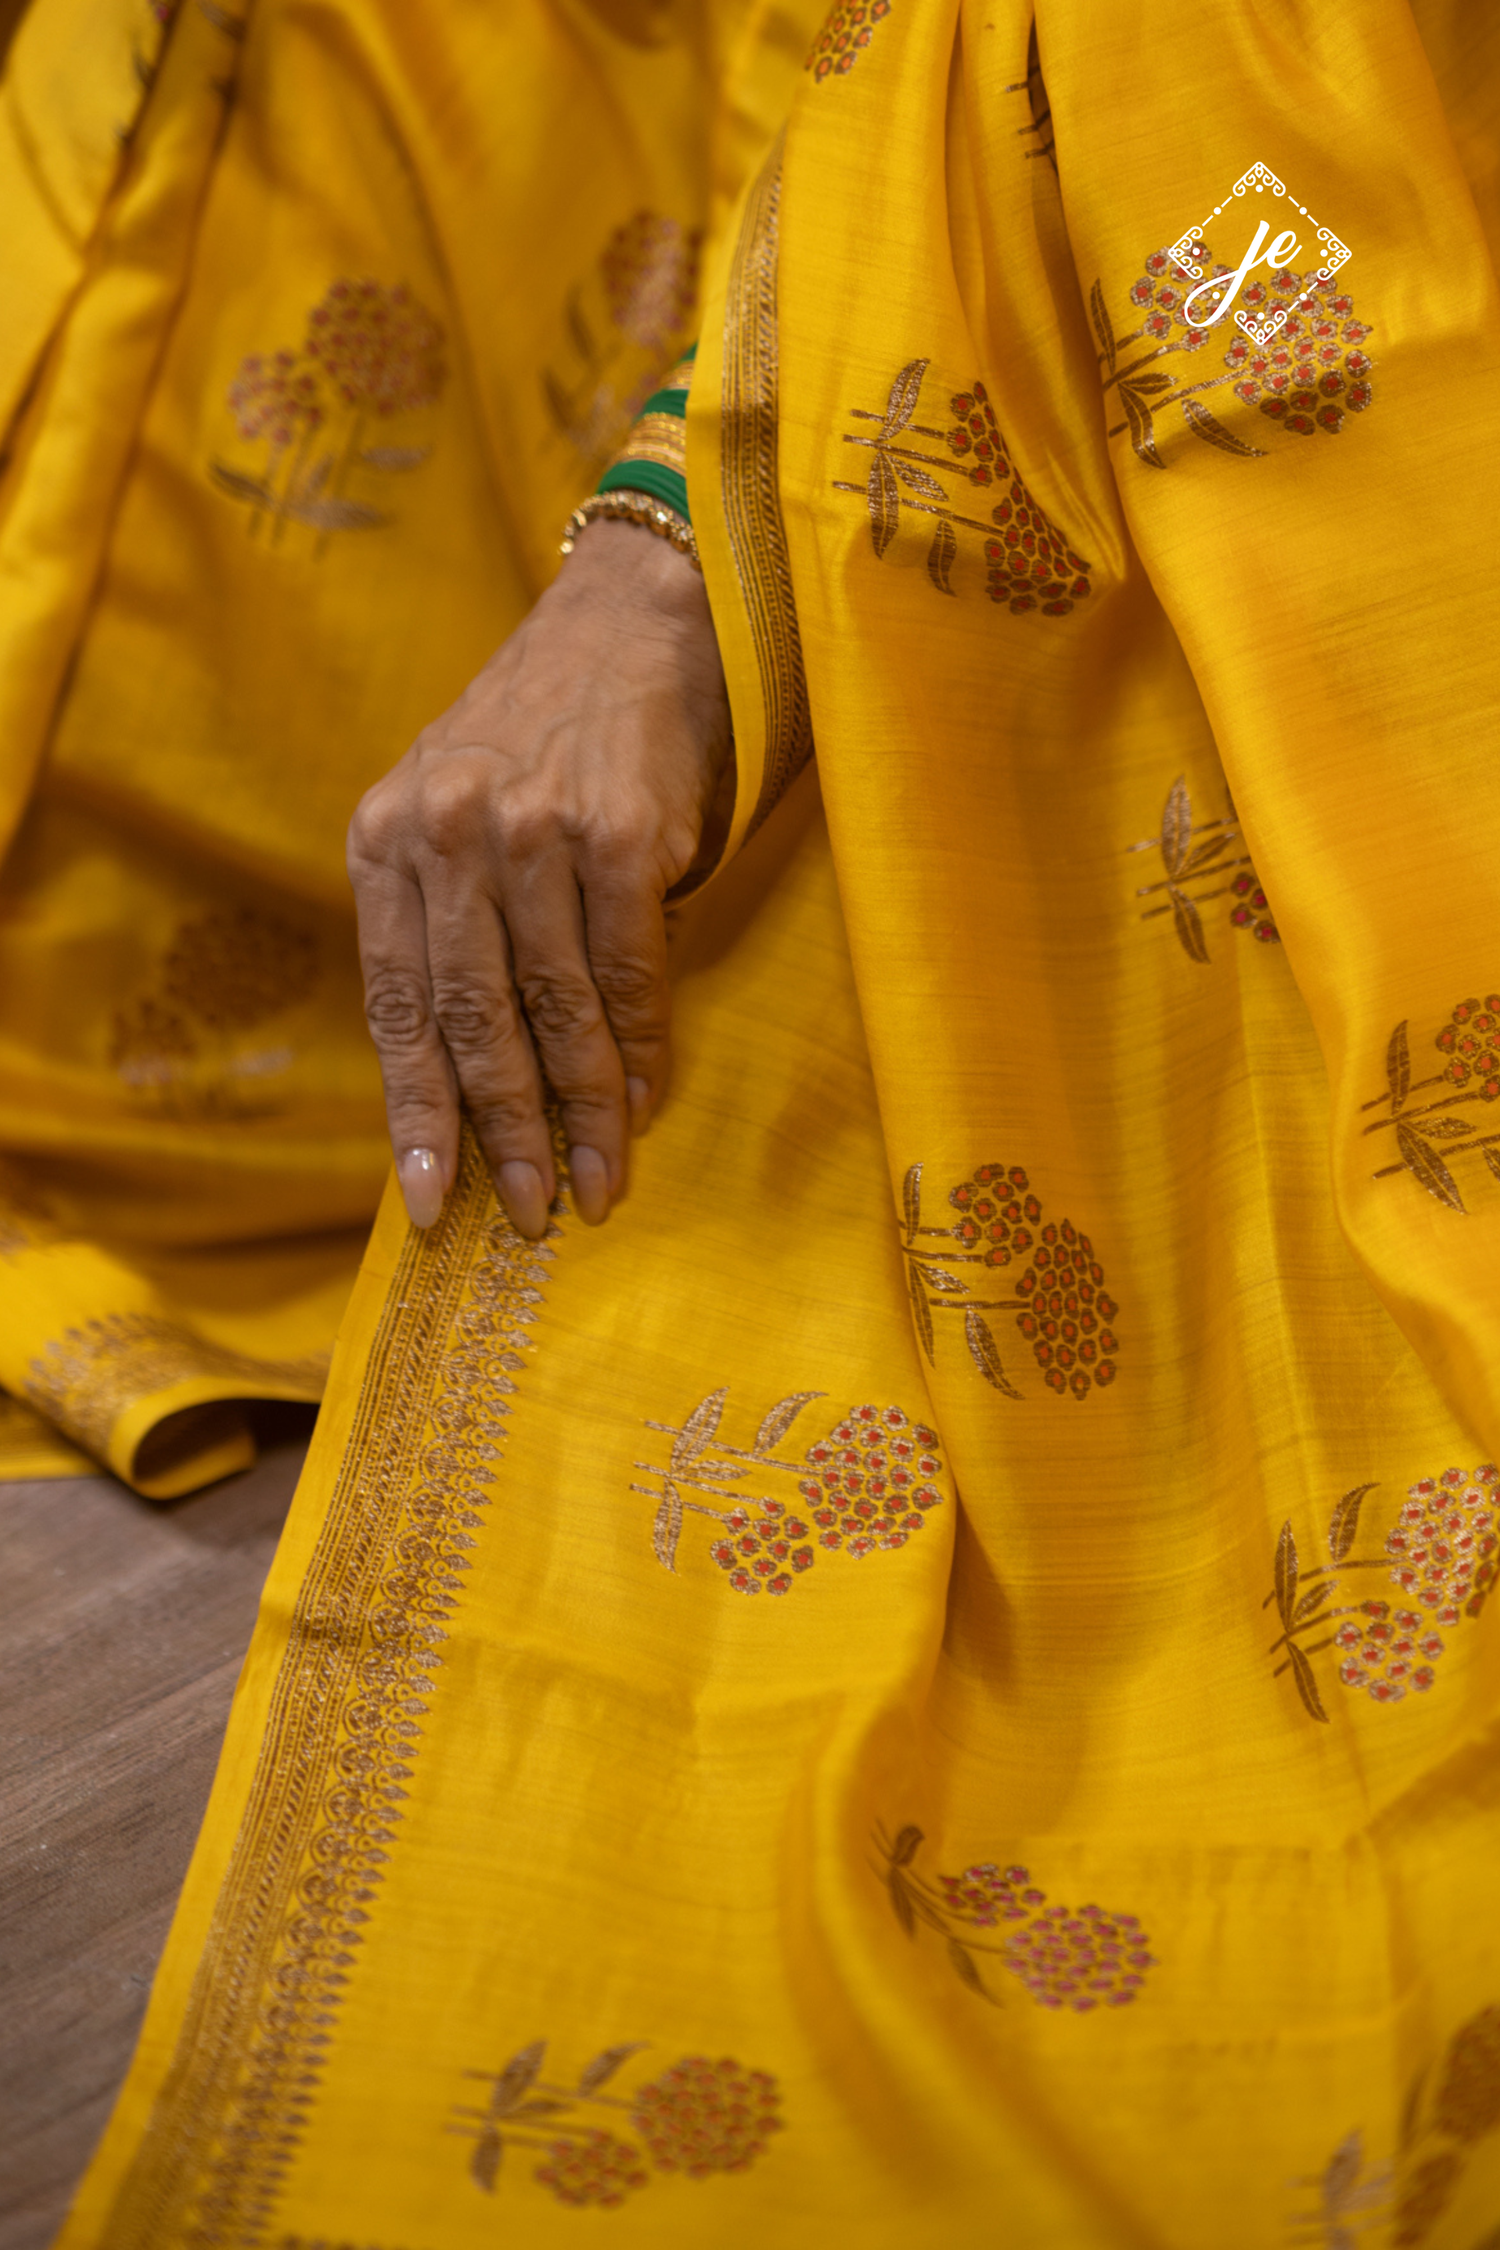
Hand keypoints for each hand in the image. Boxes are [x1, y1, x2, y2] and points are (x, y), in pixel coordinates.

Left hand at [347, 519, 731, 1238]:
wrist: (640, 617)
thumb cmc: (552, 732)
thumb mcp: (460, 809)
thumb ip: (450, 920)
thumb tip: (479, 1079)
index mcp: (386, 838)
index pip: (393, 1004)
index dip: (415, 1112)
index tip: (430, 1202)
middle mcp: (444, 832)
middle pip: (469, 1021)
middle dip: (501, 1134)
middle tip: (530, 1215)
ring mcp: (529, 829)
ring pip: (551, 1010)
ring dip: (582, 1112)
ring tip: (599, 1184)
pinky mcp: (614, 830)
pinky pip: (627, 972)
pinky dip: (642, 1047)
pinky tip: (649, 1099)